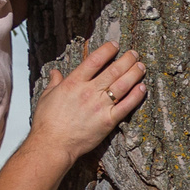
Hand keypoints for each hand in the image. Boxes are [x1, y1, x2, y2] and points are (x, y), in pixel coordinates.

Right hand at [31, 42, 146, 161]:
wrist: (52, 144)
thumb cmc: (47, 122)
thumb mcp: (46, 97)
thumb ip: (54, 83)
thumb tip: (55, 72)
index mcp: (73, 83)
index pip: (94, 60)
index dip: (107, 50)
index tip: (115, 45)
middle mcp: (88, 91)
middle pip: (113, 70)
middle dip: (126, 59)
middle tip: (134, 53)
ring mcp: (100, 106)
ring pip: (122, 85)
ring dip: (134, 73)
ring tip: (141, 66)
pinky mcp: (108, 121)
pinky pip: (126, 106)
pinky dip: (136, 96)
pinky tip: (142, 87)